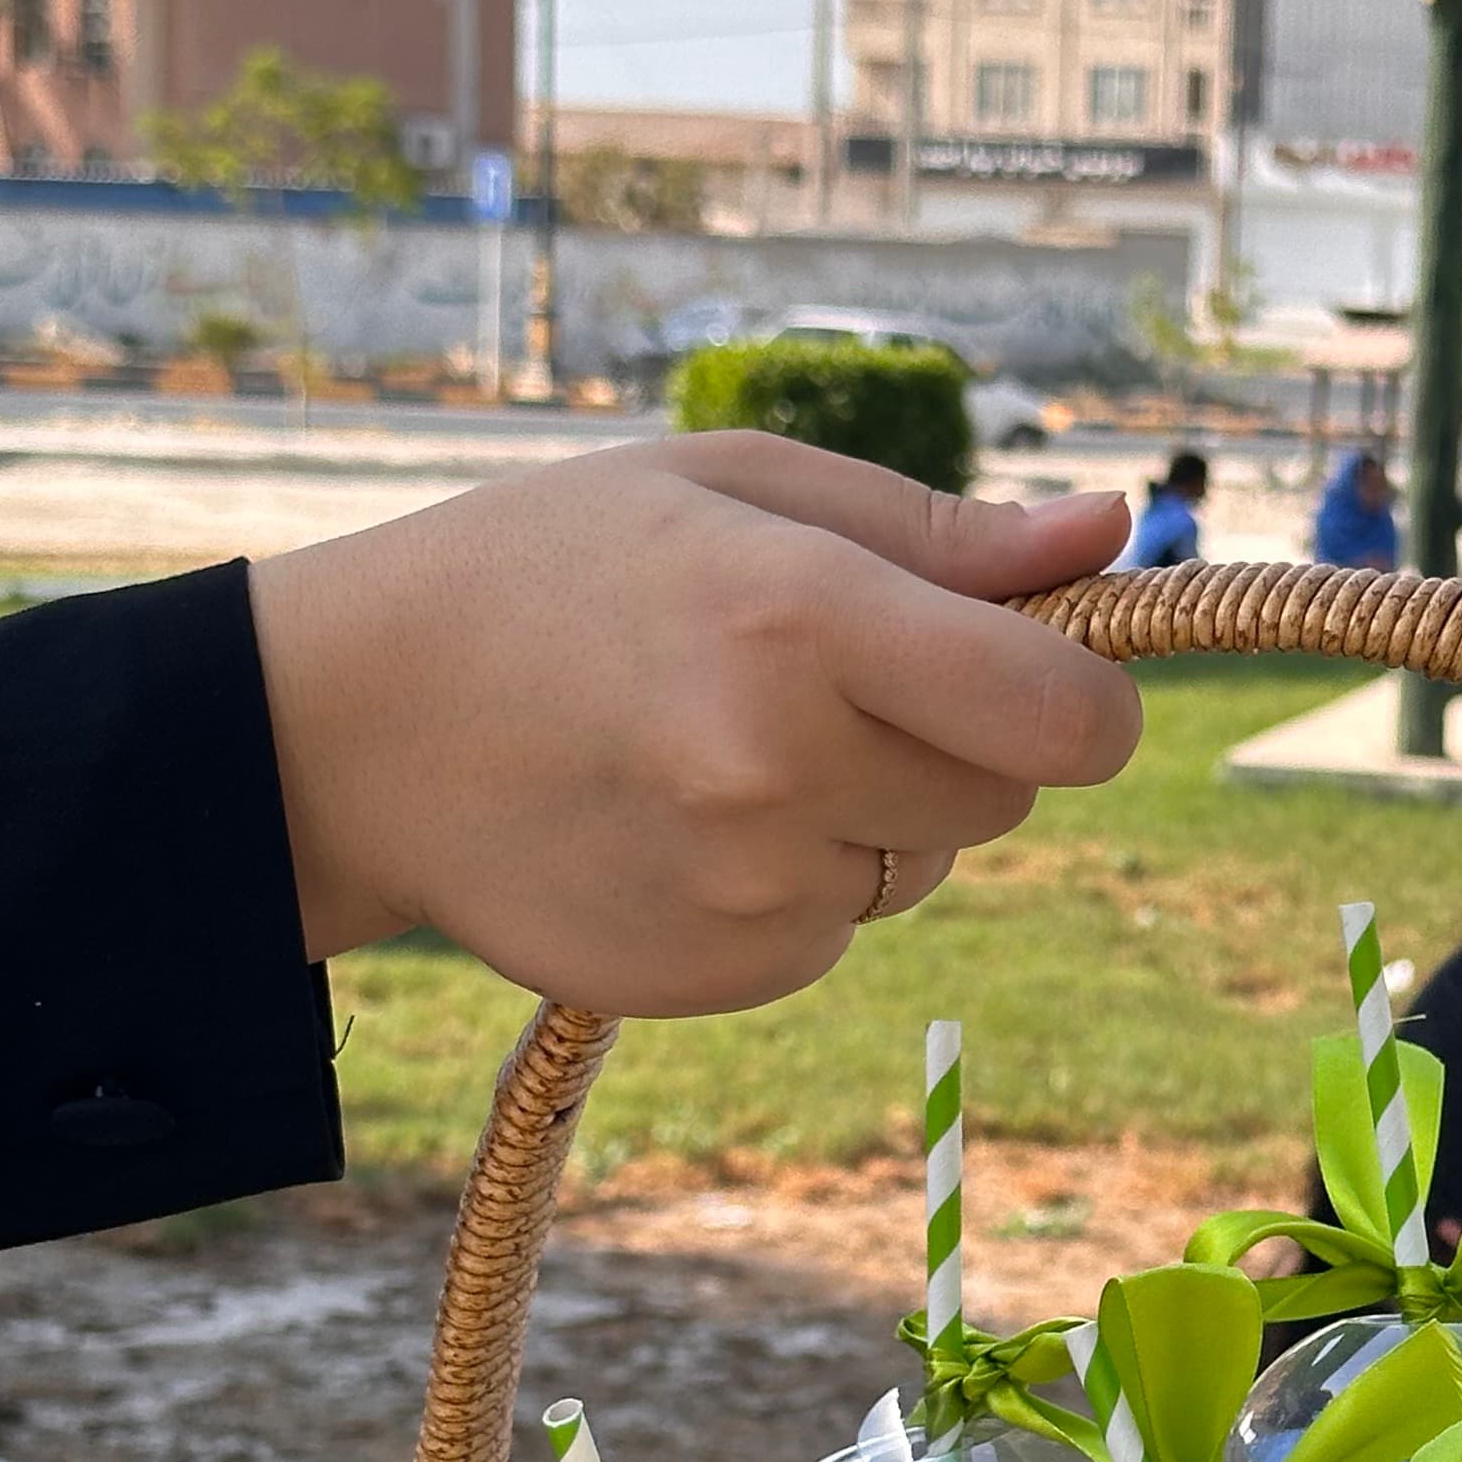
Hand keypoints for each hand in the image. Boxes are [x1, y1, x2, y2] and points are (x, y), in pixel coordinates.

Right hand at [249, 435, 1137, 1013]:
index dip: (1084, 704)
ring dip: (866, 817)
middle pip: (1003, 796)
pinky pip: (832, 931)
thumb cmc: (550, 571)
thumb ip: (938, 530)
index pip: (1064, 721)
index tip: (1042, 676)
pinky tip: (681, 823)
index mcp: (806, 619)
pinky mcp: (717, 973)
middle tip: (821, 682)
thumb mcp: (731, 487)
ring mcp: (749, 890)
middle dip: (955, 741)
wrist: (349, 724)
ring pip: (919, 867)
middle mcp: (785, 767)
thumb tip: (1112, 532)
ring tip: (720, 747)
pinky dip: (792, 887)